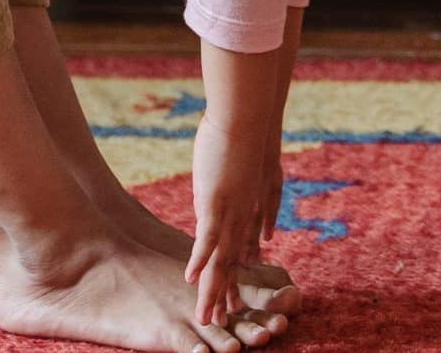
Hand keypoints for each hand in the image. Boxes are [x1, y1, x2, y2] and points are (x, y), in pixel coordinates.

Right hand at [186, 113, 276, 326]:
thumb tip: (224, 181)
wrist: (249, 116)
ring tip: (207, 318)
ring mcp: (230, 212)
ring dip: (213, 291)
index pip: (240, 250)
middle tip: (222, 323)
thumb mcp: (238, 161)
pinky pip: (207, 240)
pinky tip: (192, 281)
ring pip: (221, 260)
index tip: (233, 299)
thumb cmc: (243, 131)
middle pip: (233, 265)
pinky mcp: (217, 203)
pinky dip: (200, 261)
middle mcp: (241, 216)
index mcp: (246, 209)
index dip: (235, 277)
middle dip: (226, 295)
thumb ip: (233, 176)